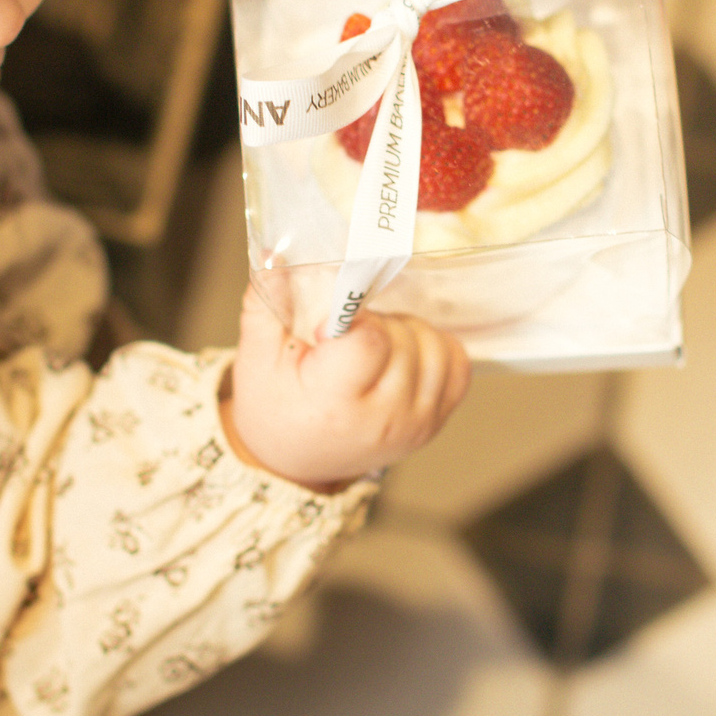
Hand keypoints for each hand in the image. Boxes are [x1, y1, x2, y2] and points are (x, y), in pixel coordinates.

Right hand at [221, 282, 468, 487]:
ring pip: (434, 346)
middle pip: (404, 339)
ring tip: (373, 344)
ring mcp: (415, 423)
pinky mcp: (434, 422)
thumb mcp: (257, 358)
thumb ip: (266, 301)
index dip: (354, 318)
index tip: (331, 326)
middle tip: (347, 337)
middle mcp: (384, 418)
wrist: (294, 462)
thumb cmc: (274, 408)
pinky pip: (458, 365)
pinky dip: (435, 348)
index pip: (370, 340)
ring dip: (406, 332)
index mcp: (335, 403)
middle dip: (376, 322)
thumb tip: (278, 253)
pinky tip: (403, 353)